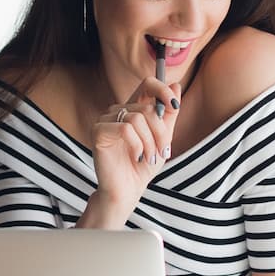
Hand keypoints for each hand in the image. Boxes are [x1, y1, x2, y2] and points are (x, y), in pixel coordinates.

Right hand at [88, 76, 180, 223]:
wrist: (127, 190)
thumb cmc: (143, 166)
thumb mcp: (163, 138)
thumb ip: (169, 113)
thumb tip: (176, 85)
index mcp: (134, 108)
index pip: (148, 84)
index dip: (162, 90)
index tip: (175, 105)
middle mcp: (118, 110)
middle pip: (147, 108)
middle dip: (161, 132)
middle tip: (163, 152)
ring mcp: (106, 119)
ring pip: (137, 119)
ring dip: (150, 142)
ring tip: (149, 158)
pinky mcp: (98, 131)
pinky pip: (125, 129)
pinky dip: (136, 145)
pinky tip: (136, 156)